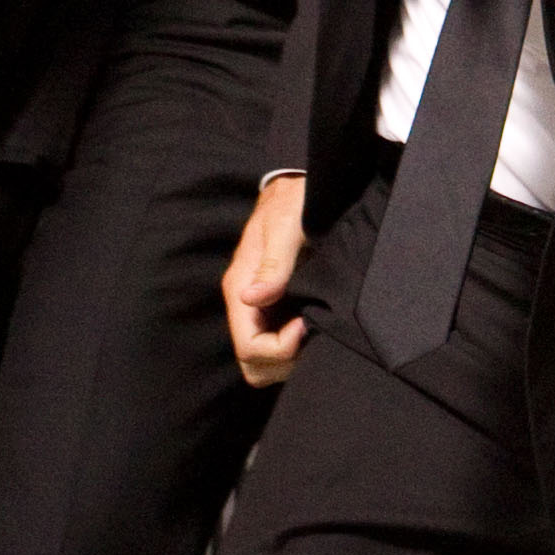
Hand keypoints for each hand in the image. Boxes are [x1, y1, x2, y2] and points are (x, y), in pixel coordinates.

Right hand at [223, 170, 308, 384]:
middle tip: (313, 337)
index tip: (307, 326)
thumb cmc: (293, 202)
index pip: (249, 347)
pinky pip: (274, 347)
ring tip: (315, 333)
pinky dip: (293, 351)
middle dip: (283, 362)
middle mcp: (244, 304)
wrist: (296, 189)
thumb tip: (252, 298)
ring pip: (262, 363)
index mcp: (240, 287)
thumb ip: (273, 263)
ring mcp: (257, 309)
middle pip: (252, 365)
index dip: (280, 349)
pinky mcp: (272, 309)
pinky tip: (314, 328)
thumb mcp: (287, 225)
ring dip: (288, 360)